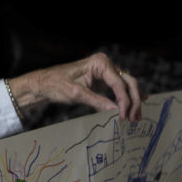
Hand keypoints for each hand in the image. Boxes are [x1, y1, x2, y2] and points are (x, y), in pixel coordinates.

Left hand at [8, 53, 146, 121]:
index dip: (124, 100)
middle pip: (128, 82)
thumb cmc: (55, 85)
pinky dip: (127, 97)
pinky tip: (137, 104)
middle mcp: (106, 64)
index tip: (124, 116)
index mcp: (100, 63)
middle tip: (135, 118)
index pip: (119, 83)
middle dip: (133, 101)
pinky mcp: (103, 79)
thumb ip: (97, 101)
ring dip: (133, 101)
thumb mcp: (76, 94)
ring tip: (136, 117)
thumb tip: (116, 111)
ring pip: (127, 85)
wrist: (44, 83)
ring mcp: (106, 71)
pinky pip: (120, 88)